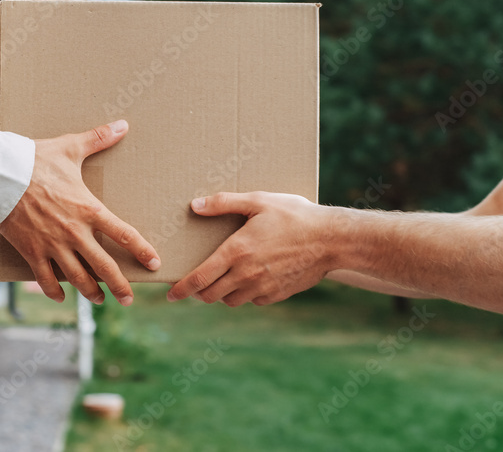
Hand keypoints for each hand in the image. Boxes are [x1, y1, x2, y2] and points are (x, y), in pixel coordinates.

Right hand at [0, 120, 160, 305]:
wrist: (0, 175)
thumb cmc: (35, 160)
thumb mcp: (70, 148)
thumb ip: (98, 139)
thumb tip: (123, 124)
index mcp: (89, 209)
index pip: (124, 234)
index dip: (142, 251)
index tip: (154, 263)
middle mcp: (74, 233)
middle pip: (104, 267)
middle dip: (120, 286)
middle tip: (129, 299)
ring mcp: (52, 245)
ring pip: (77, 279)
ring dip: (91, 293)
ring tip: (99, 300)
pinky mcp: (31, 252)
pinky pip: (45, 279)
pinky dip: (54, 291)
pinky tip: (61, 297)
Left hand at [166, 192, 333, 306]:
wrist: (332, 240)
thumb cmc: (295, 216)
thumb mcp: (258, 201)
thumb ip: (223, 203)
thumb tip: (194, 206)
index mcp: (236, 252)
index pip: (199, 278)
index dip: (181, 289)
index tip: (170, 295)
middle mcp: (246, 275)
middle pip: (210, 295)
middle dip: (199, 291)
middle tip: (197, 283)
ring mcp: (262, 287)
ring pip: (231, 301)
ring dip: (222, 293)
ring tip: (224, 279)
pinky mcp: (278, 295)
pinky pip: (253, 301)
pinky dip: (246, 294)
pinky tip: (251, 279)